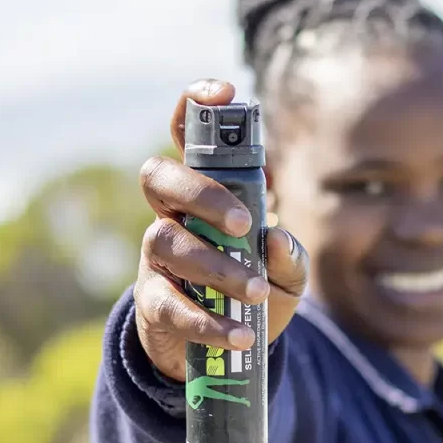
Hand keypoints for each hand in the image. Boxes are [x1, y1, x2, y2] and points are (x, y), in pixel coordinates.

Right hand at [133, 79, 307, 380]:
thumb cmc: (254, 290)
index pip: (186, 134)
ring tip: (257, 291)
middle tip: (244, 223)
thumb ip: (290, 256)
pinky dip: (208, 321)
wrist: (225, 350)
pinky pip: (169, 303)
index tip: (225, 93)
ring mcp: (157, 256)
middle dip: (200, 193)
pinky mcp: (152, 301)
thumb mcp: (286, 274)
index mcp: (204, 191)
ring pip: (167, 241)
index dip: (196, 105)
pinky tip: (240, 335)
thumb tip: (275, 240)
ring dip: (216, 266)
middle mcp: (172, 214)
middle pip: (158, 177)